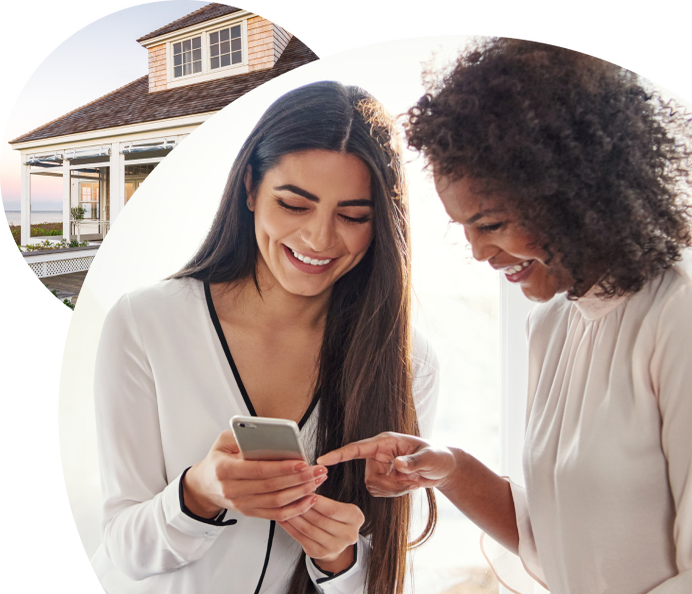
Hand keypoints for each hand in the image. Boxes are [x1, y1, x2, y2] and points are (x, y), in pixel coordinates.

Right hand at [183, 430, 327, 520]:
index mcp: (225, 470)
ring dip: (301, 493)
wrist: (204, 486)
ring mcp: (241, 504)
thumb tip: (268, 434)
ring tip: (317, 481)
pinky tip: (309, 499)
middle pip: (272, 487)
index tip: (301, 462)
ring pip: (276, 502)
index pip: (258, 470)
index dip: (282, 467)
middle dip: (299, 479)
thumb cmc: (218, 459)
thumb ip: (243, 436)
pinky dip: (295, 509)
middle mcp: (232, 490)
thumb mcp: (223, 441)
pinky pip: (276, 514)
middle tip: (317, 471)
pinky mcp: (250, 512)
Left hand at [278, 495, 363, 573]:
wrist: (337, 539)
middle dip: (301, 507)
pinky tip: (283, 518)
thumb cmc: (336, 517)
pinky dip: (290, 527)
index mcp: (356, 518)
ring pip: (308, 529)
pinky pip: (301, 538)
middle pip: (319, 519)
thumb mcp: (339, 506)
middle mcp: (348, 535)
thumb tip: (305, 487)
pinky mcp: (320, 553)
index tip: (302, 490)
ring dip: (293, 516)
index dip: (315, 500)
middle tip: (288, 496)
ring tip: (283, 506)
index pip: (332, 509)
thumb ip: (326, 501)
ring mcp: (335, 547)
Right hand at [316, 432, 455, 497]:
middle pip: (369, 477)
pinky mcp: (383, 478)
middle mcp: (379, 454)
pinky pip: (380, 493)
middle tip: (410, 482)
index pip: (357, 448)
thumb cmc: (437, 456)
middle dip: (390, 486)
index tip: (322, 460)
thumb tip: (397, 464)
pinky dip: (395, 494)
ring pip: (373, 487)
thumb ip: (413, 462)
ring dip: (393, 491)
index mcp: (385, 442)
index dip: (339, 454)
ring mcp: (380, 467)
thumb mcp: (429, 458)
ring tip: (411, 482)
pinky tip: (407, 485)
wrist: (443, 468)